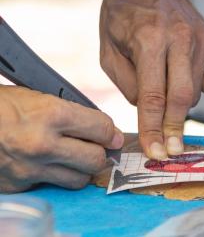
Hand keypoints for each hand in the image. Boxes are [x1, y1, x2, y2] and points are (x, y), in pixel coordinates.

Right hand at [0, 85, 122, 191]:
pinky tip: (51, 164)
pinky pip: (52, 186)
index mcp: (52, 114)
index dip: (111, 132)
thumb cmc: (4, 105)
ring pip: (78, 179)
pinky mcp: (20, 185)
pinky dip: (56, 176)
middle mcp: (44, 144)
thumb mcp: (38, 96)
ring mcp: (31, 168)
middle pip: (95, 159)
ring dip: (82, 169)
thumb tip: (100, 128)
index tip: (113, 134)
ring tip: (77, 157)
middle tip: (100, 147)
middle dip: (102, 153)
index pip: (101, 128)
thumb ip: (70, 112)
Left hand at [100, 0, 203, 160]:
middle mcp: (179, 37)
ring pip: (198, 88)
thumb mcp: (107, 47)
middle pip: (182, 96)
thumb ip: (126, 83)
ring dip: (182, 103)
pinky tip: (192, 80)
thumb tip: (147, 111)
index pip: (152, 96)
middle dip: (174, 128)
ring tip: (164, 90)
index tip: (155, 152)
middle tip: (168, 151)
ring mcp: (200, 36)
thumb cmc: (123, 10)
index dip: (153, 129)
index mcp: (148, 39)